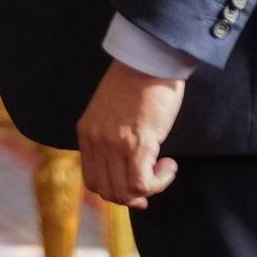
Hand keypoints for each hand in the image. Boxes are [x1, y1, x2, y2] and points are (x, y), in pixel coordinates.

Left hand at [77, 57, 183, 208]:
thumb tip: (127, 165)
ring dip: (149, 188)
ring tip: (163, 168)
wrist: (150, 60)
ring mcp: (114, 144)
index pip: (93, 180)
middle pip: (107, 191)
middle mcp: (96, 142)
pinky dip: (159, 182)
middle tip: (151, 186)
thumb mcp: (112, 113)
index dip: (115, 192)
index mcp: (87, 134)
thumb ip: (111, 137)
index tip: (135, 190)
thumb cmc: (138, 81)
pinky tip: (169, 164)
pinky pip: (142, 183)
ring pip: (125, 192)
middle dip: (132, 197)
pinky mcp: (137, 143)